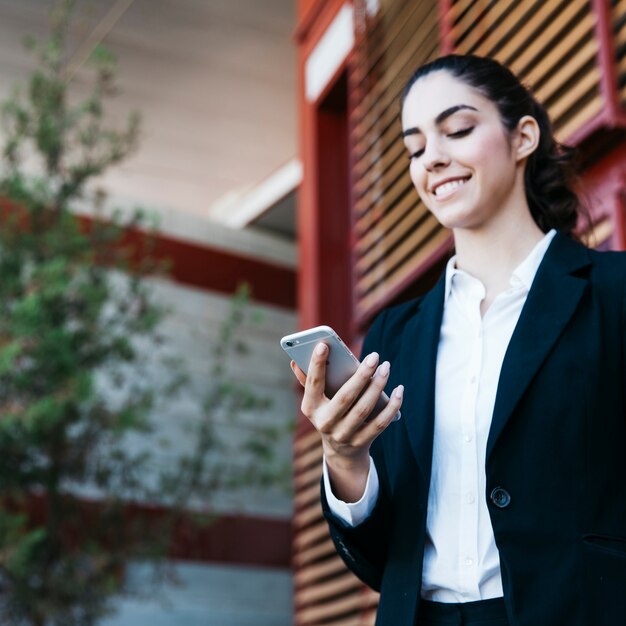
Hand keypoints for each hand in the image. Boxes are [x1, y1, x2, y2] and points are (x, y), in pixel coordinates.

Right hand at [290, 342, 402, 500]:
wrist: (340, 452)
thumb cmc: (328, 413)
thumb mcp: (315, 401)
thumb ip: (308, 380)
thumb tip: (295, 360)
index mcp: (310, 408)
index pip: (313, 384)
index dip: (316, 364)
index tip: (324, 344)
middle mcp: (325, 423)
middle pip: (345, 397)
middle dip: (361, 375)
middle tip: (374, 356)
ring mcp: (344, 435)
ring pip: (364, 409)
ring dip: (378, 386)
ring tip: (386, 367)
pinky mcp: (362, 442)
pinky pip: (380, 423)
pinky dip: (392, 406)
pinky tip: (399, 390)